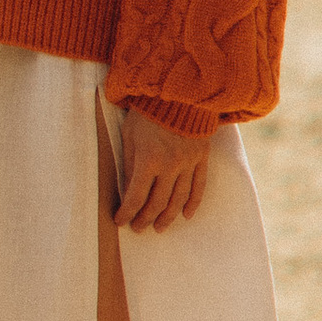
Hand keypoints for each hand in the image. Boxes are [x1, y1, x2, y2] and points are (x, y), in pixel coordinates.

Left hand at [116, 111, 209, 233]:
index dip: (127, 213)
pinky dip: (192, 203)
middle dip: (145, 218)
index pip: (136, 196)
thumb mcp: (129, 136)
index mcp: (149, 159)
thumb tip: (127, 192)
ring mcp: (189, 163)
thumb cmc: (147, 113)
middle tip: (138, 228)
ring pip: (178, 199)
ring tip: (159, 227)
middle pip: (158, 202)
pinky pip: (199, 187)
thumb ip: (129, 166)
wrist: (179, 92)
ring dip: (168, 217)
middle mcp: (171, 165)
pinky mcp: (201, 158)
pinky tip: (185, 215)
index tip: (120, 221)